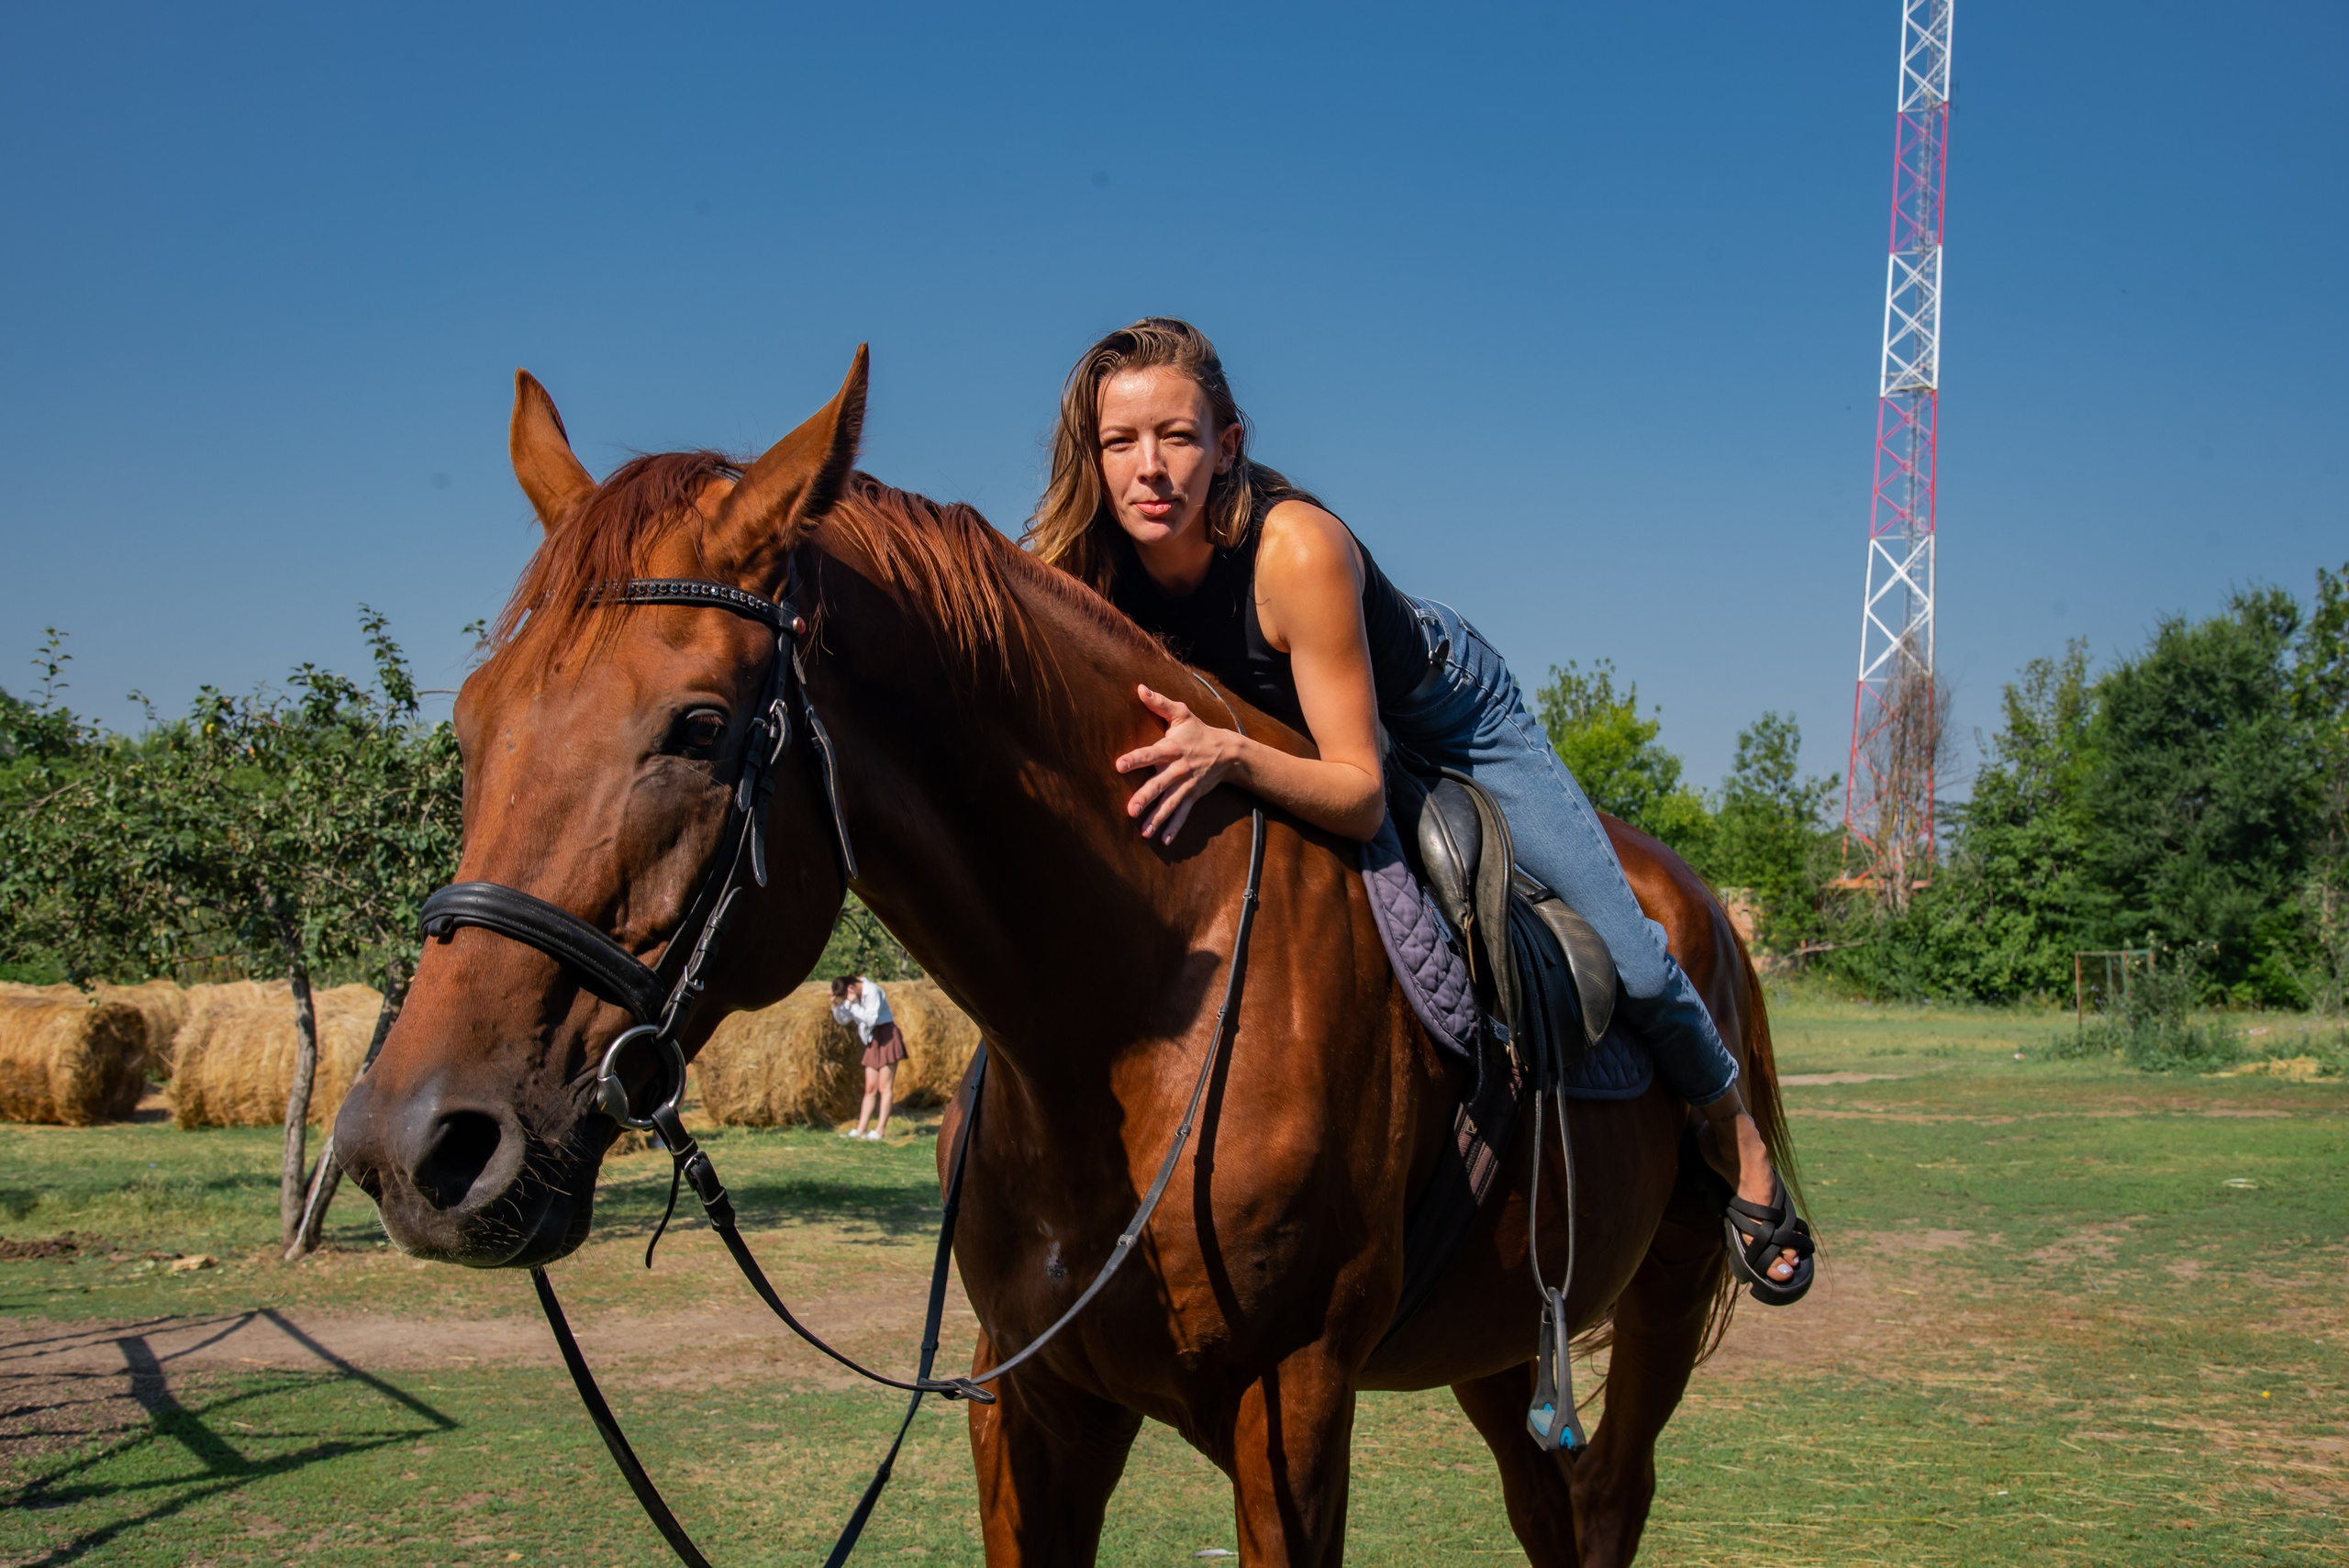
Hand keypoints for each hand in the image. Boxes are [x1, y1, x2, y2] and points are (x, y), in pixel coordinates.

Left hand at [1115, 684, 1241, 844]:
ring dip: (1158, 818)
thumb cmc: (1198, 731)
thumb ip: (1159, 703)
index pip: (1150, 753)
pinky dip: (1175, 828)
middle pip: (1160, 784)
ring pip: (1170, 804)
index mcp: (1172, 748)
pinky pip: (1183, 814)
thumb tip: (1139, 688)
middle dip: (1146, 797)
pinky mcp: (1193, 796)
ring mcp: (1186, 785)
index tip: (1119, 765)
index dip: (1135, 758)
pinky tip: (1164, 841)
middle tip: (1130, 809)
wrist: (1228, 752)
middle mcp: (1178, 769)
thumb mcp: (1182, 713)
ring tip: (1144, 832)